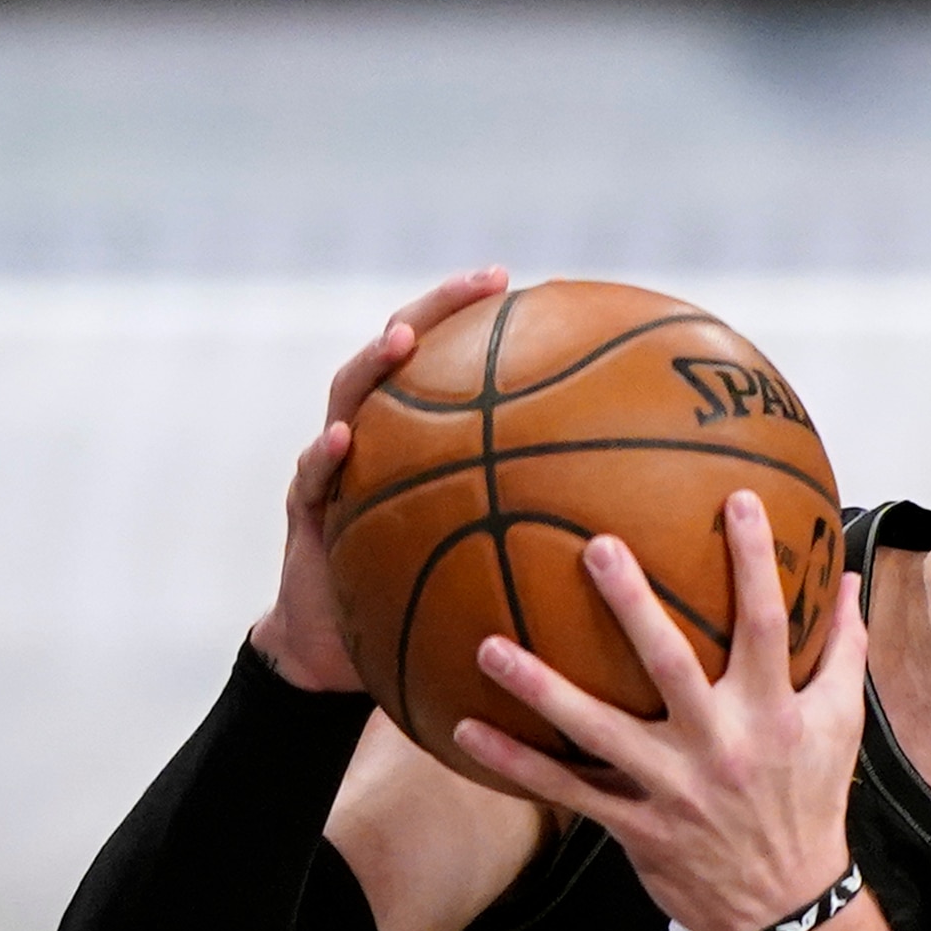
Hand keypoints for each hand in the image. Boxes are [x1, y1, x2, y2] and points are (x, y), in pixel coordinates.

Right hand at [249, 266, 509, 690]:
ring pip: (348, 397)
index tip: (525, 286)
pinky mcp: (305, 511)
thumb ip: (531, 534)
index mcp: (415, 442)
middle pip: (400, 353)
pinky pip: (311, 476)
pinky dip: (324, 454)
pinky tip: (342, 441)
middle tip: (485, 281)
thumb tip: (625, 530)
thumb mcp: (483, 565)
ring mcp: (334, 468)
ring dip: (374, 363)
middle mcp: (375, 439)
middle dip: (437, 308)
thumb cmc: (421, 602)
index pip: (448, 364)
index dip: (478, 319)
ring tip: (402, 339)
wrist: (338, 649)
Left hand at [452, 489, 868, 930]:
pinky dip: (515, 765)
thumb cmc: (811, 803)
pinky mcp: (637, 827)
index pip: (766, 625)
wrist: (788, 906)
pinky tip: (466, 731)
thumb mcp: (841, 727)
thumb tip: (850, 581)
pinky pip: (567, 792)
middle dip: (634, 606)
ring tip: (490, 646)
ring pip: (598, 731)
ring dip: (542, 688)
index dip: (755, 563)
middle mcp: (722, 745)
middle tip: (596, 546)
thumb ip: (843, 651)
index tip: (739, 500)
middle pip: (672, 665)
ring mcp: (674, 788)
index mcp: (773, 713)